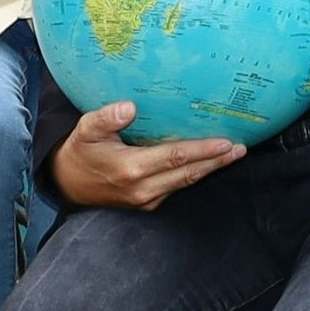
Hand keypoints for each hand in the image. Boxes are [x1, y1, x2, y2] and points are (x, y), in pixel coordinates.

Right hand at [52, 101, 241, 210]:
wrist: (68, 185)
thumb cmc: (80, 152)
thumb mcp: (85, 130)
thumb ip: (106, 117)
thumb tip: (129, 107)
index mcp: (130, 169)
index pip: (175, 157)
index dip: (202, 150)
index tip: (225, 142)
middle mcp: (142, 188)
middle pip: (188, 173)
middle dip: (216, 161)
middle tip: (241, 148)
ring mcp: (146, 199)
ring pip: (186, 183)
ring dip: (210, 168)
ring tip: (233, 153)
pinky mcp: (148, 204)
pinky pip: (177, 187)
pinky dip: (194, 174)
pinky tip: (208, 163)